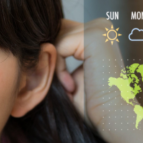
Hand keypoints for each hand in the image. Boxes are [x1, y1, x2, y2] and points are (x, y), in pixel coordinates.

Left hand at [54, 18, 130, 142]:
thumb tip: (32, 46)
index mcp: (96, 33)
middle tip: (60, 85)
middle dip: (50, 58)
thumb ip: (55, 58)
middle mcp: (100, 26)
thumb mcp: (69, 74)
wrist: (111, 117)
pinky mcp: (94, 36)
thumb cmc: (91, 103)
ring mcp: (98, 28)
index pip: (58, 32)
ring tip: (68, 87)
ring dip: (54, 66)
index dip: (51, 57)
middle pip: (54, 31)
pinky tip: (71, 85)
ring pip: (54, 38)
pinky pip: (58, 46)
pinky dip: (58, 69)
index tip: (62, 84)